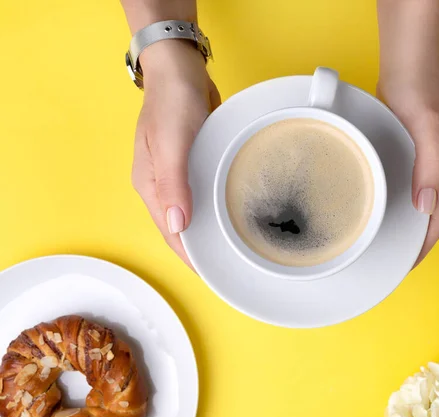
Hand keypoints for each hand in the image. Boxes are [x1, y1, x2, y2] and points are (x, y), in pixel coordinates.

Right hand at [131, 40, 220, 267]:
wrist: (180, 70)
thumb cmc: (173, 102)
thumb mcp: (172, 142)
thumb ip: (173, 183)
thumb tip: (178, 225)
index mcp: (151, 187)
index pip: (171, 233)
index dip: (191, 257)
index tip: (214, 275)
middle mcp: (163, 186)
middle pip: (182, 228)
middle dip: (203, 250)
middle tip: (233, 265)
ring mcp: (178, 175)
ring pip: (195, 212)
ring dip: (211, 230)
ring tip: (237, 247)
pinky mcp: (194, 164)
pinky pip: (205, 194)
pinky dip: (216, 208)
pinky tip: (234, 214)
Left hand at [377, 77, 438, 264]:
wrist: (407, 69)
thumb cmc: (418, 92)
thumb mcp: (427, 127)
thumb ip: (430, 166)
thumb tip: (426, 207)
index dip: (425, 242)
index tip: (406, 263)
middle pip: (437, 216)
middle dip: (419, 242)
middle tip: (394, 263)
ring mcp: (438, 167)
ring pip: (426, 208)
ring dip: (412, 229)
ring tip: (390, 249)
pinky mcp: (421, 161)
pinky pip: (416, 194)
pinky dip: (405, 210)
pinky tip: (389, 218)